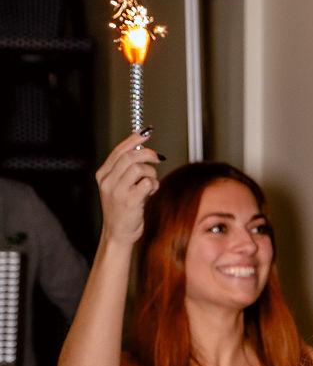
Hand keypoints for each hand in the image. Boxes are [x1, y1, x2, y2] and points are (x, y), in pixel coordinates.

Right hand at [95, 132, 161, 246]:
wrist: (118, 234)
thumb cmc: (122, 209)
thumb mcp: (118, 185)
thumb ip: (126, 168)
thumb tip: (142, 146)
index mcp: (103, 175)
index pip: (119, 150)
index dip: (134, 138)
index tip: (147, 131)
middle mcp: (107, 182)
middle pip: (130, 156)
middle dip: (148, 154)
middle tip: (158, 158)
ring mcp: (117, 192)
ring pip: (140, 168)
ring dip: (151, 174)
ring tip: (150, 184)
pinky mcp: (129, 201)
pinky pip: (147, 183)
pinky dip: (154, 185)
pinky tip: (151, 192)